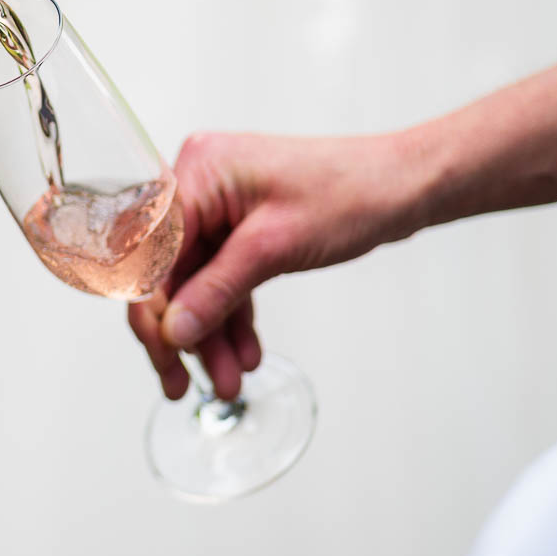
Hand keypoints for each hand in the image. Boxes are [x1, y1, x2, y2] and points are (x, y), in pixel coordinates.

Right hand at [126, 131, 424, 399]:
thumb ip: (217, 291)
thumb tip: (174, 332)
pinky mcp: (240, 225)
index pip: (152, 251)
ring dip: (210, 333)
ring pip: (197, 282)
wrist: (404, 185)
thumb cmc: (352, 193)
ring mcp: (220, 206)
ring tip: (227, 380)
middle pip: (169, 272)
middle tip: (182, 383)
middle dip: (184, 332)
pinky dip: (231, 315)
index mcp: (198, 172)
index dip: (153, 309)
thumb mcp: (274, 248)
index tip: (165, 356)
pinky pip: (222, 277)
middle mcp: (200, 184)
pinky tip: (243, 353)